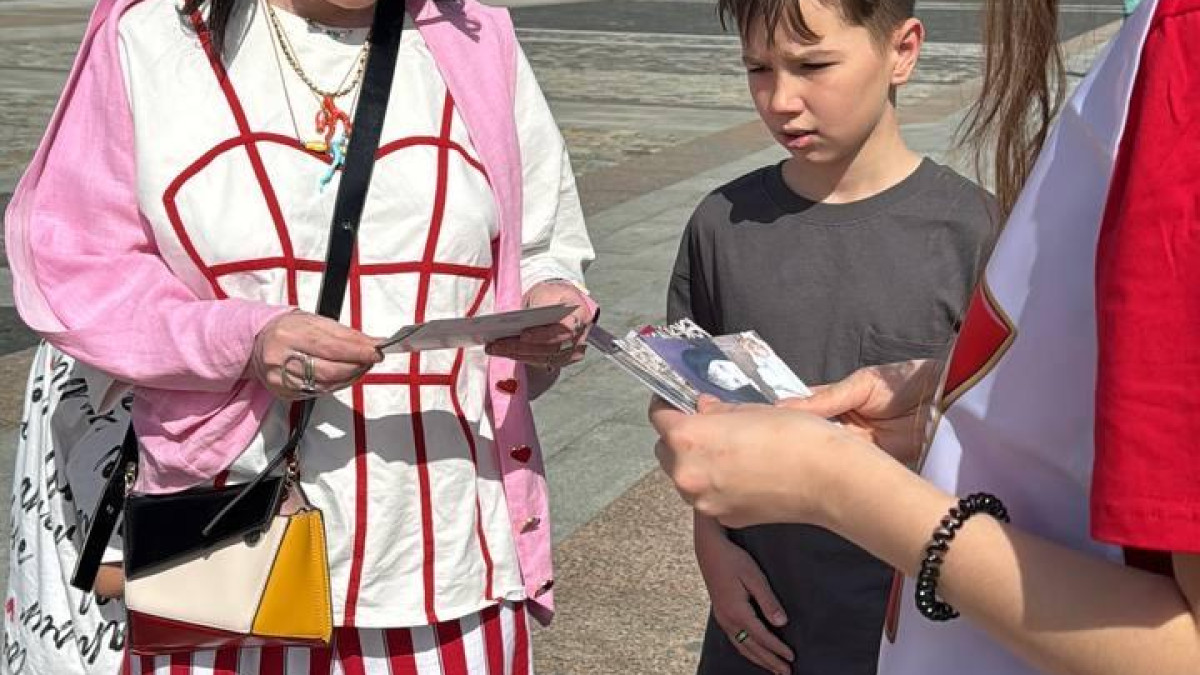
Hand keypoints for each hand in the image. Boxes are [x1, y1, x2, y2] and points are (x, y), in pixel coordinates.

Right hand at [249, 311, 381, 399]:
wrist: (259, 341)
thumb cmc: (289, 329)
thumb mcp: (315, 322)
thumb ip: (346, 334)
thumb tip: (374, 343)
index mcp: (289, 334)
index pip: (331, 346)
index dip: (357, 351)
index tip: (376, 351)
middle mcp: (281, 357)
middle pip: (330, 370)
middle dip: (357, 366)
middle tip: (371, 359)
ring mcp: (281, 378)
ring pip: (327, 385)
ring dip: (350, 377)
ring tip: (360, 365)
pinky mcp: (284, 392)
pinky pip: (318, 392)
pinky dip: (337, 385)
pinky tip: (343, 376)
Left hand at [485, 280, 593, 369]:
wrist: (562, 303)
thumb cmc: (554, 296)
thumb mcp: (548, 293)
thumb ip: (539, 306)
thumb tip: (519, 319)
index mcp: (580, 316)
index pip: (564, 330)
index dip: (543, 335)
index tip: (523, 335)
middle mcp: (579, 338)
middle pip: (550, 348)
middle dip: (520, 347)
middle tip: (496, 344)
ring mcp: (572, 352)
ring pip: (543, 358)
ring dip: (516, 354)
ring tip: (494, 348)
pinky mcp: (560, 360)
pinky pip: (540, 361)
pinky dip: (521, 357)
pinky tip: (505, 352)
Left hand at [651, 396, 862, 528]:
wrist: (827, 479)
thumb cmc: (793, 435)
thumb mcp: (749, 409)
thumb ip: (716, 412)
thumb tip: (702, 409)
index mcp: (687, 439)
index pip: (658, 418)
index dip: (666, 405)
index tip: (676, 401)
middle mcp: (687, 474)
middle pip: (665, 451)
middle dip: (679, 438)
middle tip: (705, 426)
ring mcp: (704, 502)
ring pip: (684, 477)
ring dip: (696, 463)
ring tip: (727, 452)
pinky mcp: (724, 519)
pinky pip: (708, 497)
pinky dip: (716, 485)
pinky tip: (743, 474)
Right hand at [695, 515, 792, 673]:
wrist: (709, 550)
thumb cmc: (734, 560)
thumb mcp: (754, 577)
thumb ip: (768, 601)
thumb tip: (782, 623)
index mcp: (738, 611)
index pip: (762, 637)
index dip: (778, 648)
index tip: (792, 657)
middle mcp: (728, 619)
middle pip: (752, 647)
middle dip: (770, 661)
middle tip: (786, 673)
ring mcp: (722, 618)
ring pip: (742, 646)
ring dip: (759, 659)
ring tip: (773, 669)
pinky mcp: (720, 614)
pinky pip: (735, 640)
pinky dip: (747, 650)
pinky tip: (753, 653)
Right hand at [780, 359, 940, 462]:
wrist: (951, 402)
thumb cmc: (908, 382)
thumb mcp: (864, 384)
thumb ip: (828, 397)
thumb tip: (784, 406)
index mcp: (837, 400)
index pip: (804, 408)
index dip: (785, 416)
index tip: (763, 424)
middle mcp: (842, 426)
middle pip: (811, 435)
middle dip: (795, 441)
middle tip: (770, 447)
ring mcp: (856, 448)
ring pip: (826, 454)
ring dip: (813, 457)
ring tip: (787, 460)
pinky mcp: (873, 466)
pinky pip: (850, 469)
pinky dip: (837, 471)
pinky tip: (818, 472)